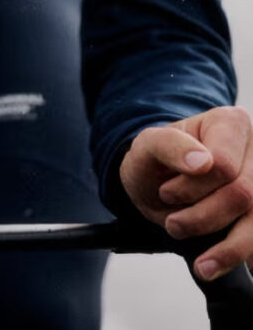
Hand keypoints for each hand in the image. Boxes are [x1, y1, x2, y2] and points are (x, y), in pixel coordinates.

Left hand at [119, 106, 252, 281]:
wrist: (158, 186)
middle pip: (242, 195)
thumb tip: (203, 161)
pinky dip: (236, 257)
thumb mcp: (146, 146)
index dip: (192, 187)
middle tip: (172, 224)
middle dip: (202, 217)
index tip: (166, 192)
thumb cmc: (154, 161)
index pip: (223, 165)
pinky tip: (215, 266)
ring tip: (196, 259)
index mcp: (230, 122)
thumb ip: (169, 145)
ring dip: (223, 247)